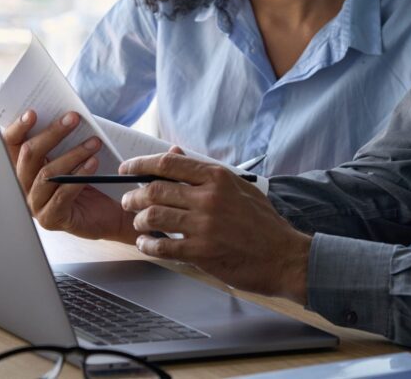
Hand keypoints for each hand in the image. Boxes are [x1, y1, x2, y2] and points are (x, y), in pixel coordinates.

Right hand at [2, 110, 138, 243]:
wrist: (111, 212)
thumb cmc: (91, 179)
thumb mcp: (74, 155)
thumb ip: (64, 140)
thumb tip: (66, 115)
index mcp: (25, 167)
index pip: (11, 145)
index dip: (18, 128)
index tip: (33, 113)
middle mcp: (23, 186)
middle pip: (29, 156)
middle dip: (52, 134)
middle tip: (74, 118)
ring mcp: (35, 204)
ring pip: (47, 174)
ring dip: (72, 154)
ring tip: (94, 142)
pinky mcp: (51, 219)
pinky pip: (61, 194)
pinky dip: (79, 176)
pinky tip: (93, 163)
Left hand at [119, 150, 310, 302]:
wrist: (284, 256)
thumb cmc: (262, 222)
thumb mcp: (238, 188)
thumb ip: (205, 173)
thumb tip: (175, 154)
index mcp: (217, 178)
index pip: (168, 164)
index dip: (140, 164)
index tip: (126, 168)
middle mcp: (208, 198)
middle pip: (154, 190)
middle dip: (133, 196)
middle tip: (128, 201)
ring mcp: (204, 225)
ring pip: (153, 216)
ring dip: (138, 220)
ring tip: (139, 224)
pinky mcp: (202, 252)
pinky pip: (162, 245)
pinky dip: (148, 245)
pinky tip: (146, 244)